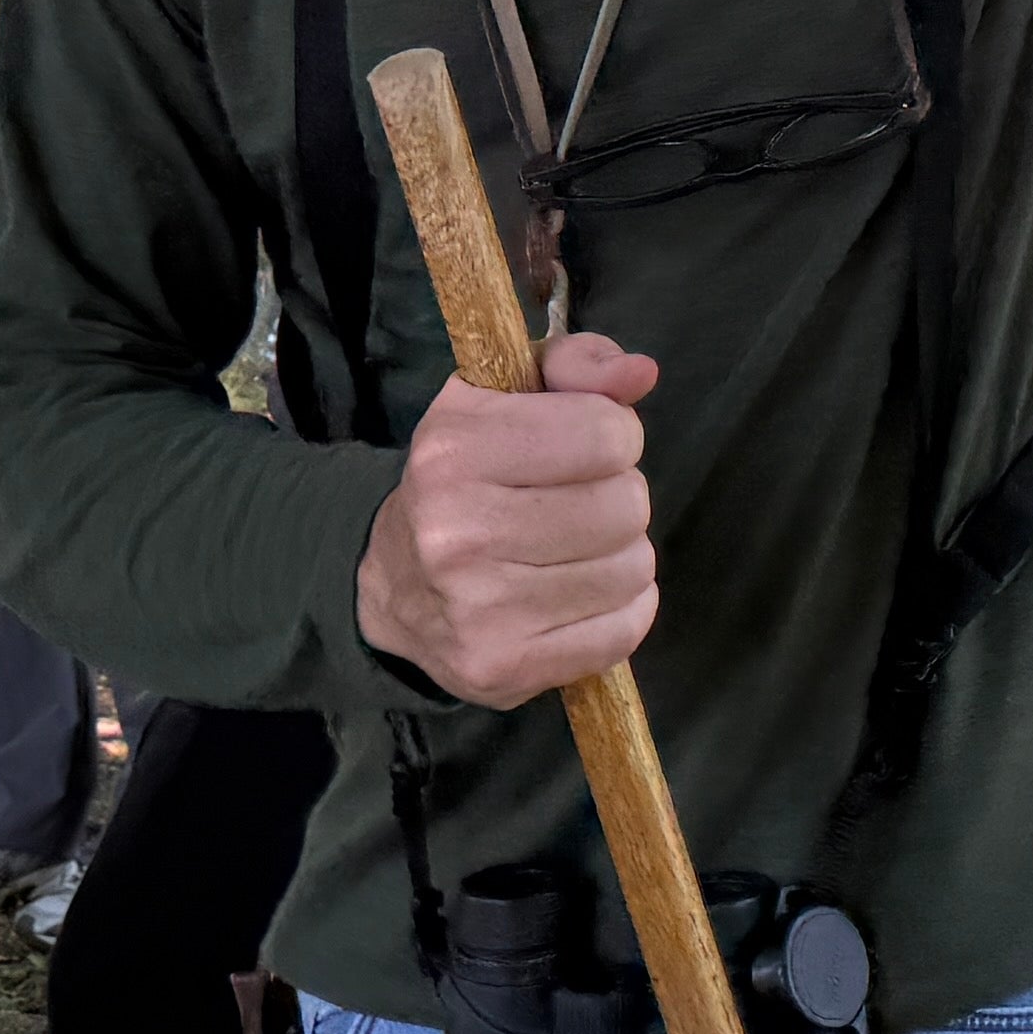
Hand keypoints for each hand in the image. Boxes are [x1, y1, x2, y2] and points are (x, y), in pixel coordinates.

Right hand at [354, 332, 660, 705]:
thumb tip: (639, 374)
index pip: (606, 434)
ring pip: (633, 567)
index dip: (612, 436)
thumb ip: (576, 365)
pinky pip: (624, 629)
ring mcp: (477, 610)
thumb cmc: (468, 478)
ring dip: (621, 554)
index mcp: (453, 450)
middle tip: (576, 504)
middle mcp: (456, 533)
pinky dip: (622, 609)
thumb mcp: (503, 398)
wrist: (393, 585)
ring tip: (574, 549)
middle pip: (626, 505)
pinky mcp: (502, 668)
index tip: (583, 447)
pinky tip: (580, 593)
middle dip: (617, 497)